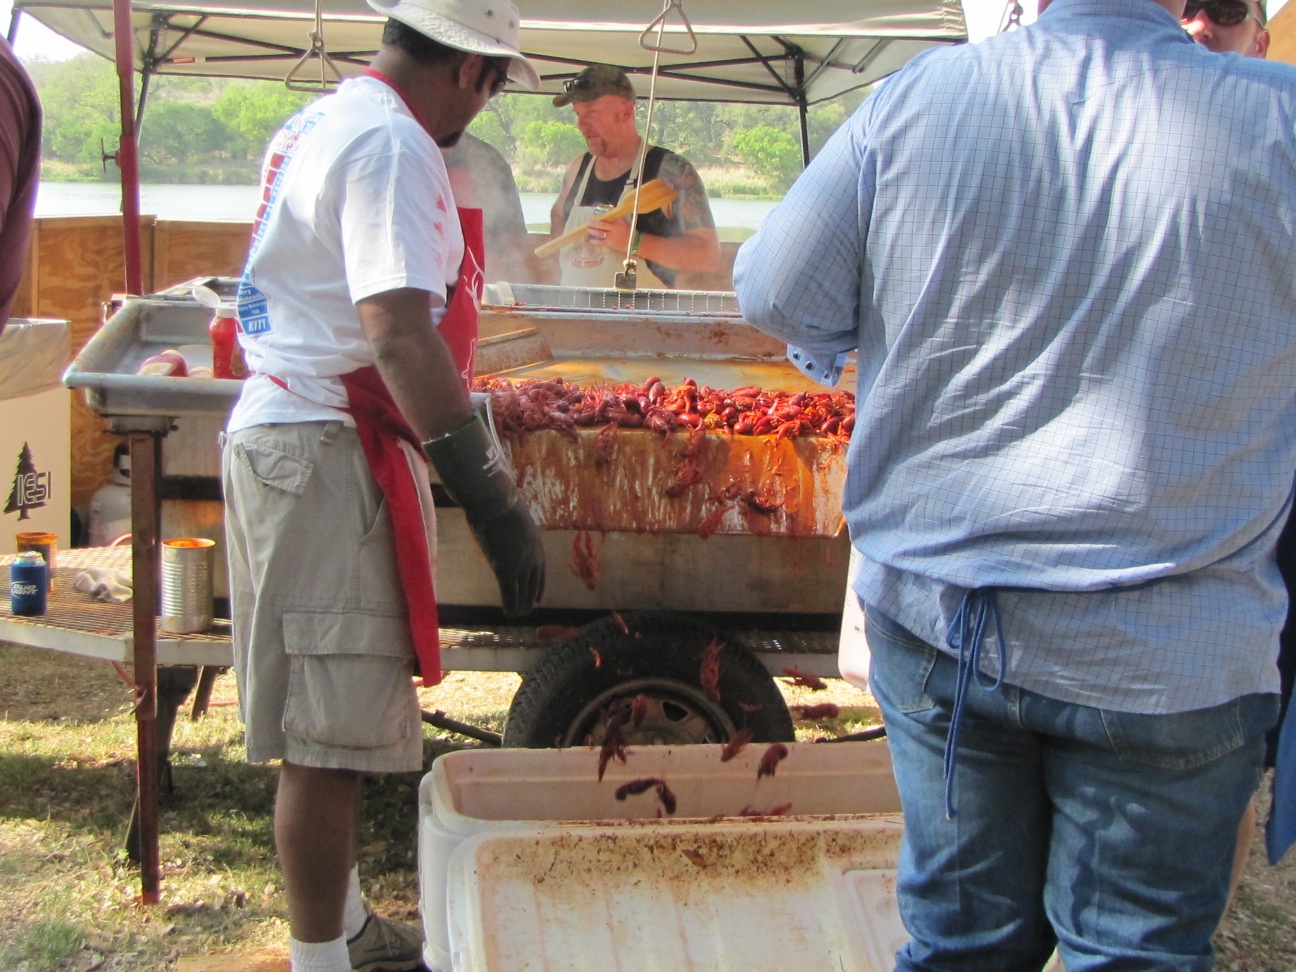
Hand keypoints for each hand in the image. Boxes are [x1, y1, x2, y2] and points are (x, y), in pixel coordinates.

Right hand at [471, 500, 545, 616]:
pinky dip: (508, 604)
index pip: (540, 572)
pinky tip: (507, 613)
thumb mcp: (517, 520)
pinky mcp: (505, 569)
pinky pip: (508, 592)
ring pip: (521, 591)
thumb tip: (511, 530)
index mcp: (537, 546)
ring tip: (517, 615)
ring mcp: (519, 565)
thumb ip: (517, 531)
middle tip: (527, 611)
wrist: (496, 504)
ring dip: (519, 606)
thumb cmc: (502, 506)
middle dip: (529, 599)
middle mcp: (532, 559)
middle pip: (532, 584)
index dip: (539, 587)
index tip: (538, 599)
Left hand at [588, 217, 631, 253]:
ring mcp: (612, 236)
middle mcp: (614, 228)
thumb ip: (615, 218)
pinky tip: (591, 240)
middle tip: (588, 223)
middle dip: (594, 223)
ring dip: (593, 231)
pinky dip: (595, 242)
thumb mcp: (623, 222)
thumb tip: (607, 212)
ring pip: (600, 233)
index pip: (607, 217)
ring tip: (588, 230)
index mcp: (618, 221)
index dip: (600, 216)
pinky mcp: (611, 244)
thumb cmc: (628, 231)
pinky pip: (601, 243)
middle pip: (602, 224)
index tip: (594, 216)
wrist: (634, 242)